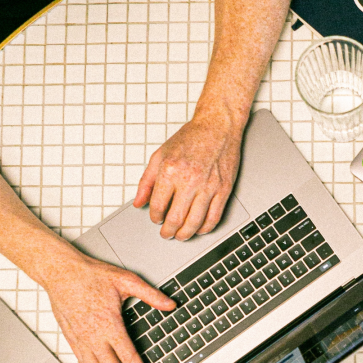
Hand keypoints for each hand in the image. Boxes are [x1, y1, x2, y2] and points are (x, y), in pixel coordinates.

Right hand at [44, 251, 174, 362]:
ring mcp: (80, 339)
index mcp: (109, 325)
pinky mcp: (71, 338)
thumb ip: (151, 295)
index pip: (128, 355)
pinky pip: (82, 362)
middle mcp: (94, 336)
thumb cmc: (92, 275)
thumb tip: (170, 304)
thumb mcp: (126, 281)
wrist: (61, 273)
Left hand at [134, 113, 244, 240]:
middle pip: (175, 219)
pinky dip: (206, 228)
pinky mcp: (224, 189)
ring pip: (195, 222)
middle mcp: (190, 180)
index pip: (157, 206)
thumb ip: (147, 181)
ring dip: (185, 234)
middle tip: (166, 233)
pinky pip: (214, 216)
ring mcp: (209, 186)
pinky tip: (200, 229)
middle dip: (168, 231)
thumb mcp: (160, 154)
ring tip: (181, 235)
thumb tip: (139, 202)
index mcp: (171, 171)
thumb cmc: (191, 137)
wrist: (218, 126)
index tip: (156, 219)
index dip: (155, 217)